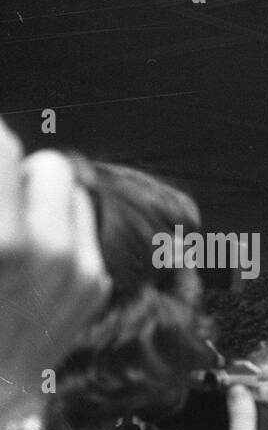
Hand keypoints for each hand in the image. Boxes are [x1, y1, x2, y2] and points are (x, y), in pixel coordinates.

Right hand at [0, 122, 110, 412]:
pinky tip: (31, 264)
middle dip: (17, 173)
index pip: (3, 142)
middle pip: (48, 163)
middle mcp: (50, 250)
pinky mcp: (95, 287)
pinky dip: (60, 233)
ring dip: (42, 201)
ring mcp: (81, 270)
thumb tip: (1, 154)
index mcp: (3, 241)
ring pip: (73, 193)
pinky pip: (83, 232)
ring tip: (11, 232)